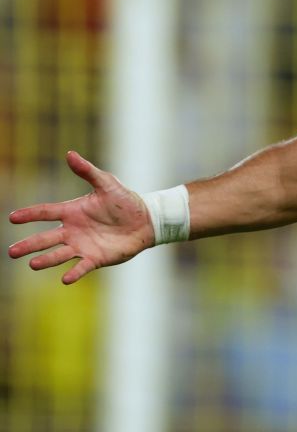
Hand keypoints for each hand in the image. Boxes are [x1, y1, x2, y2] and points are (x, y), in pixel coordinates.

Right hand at [8, 151, 154, 283]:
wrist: (146, 220)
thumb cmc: (125, 201)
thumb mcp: (107, 183)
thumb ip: (88, 171)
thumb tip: (70, 153)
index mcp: (72, 211)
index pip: (46, 212)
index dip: (30, 215)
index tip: (13, 218)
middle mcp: (72, 230)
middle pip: (46, 238)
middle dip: (29, 245)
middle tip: (11, 252)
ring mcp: (82, 246)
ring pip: (59, 254)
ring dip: (46, 260)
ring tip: (32, 264)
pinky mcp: (96, 258)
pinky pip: (82, 267)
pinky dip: (74, 273)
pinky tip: (65, 279)